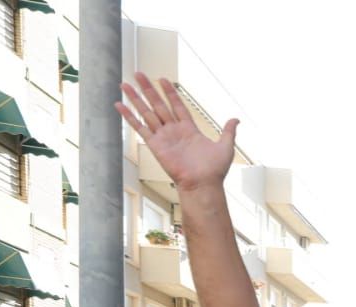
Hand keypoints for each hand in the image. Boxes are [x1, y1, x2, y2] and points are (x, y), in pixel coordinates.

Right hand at [116, 74, 235, 191]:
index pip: (178, 105)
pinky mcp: (155, 145)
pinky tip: (119, 105)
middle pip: (159, 104)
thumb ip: (228, 132)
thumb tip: (236, 119)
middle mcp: (174, 131)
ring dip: (136, 98)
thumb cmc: (214, 170)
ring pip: (147, 112)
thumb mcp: (225, 146)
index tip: (163, 79)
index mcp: (189, 129)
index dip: (170, 92)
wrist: (203, 184)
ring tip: (125, 84)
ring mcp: (163, 137)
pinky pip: (139, 127)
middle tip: (139, 74)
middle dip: (149, 89)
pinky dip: (129, 116)